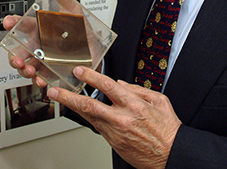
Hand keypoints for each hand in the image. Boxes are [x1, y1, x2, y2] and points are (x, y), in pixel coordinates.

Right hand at [6, 0, 74, 87]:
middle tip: (17, 58)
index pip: (21, 24)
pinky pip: (39, 78)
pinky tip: (41, 80)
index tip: (8, 22)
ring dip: (24, 69)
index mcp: (39, 28)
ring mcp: (42, 60)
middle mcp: (37, 45)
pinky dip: (38, 80)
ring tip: (29, 70)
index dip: (12, 23)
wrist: (94, 51)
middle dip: (14, 55)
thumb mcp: (74, 12)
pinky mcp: (49, 72)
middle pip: (17, 50)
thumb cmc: (79, 32)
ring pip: (25, 66)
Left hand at [48, 66, 180, 168]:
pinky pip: (98, 127)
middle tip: (55, 90)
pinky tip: (82, 112)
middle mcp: (122, 118)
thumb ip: (139, 90)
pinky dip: (89, 118)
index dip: (90, 77)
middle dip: (69, 97)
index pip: (107, 86)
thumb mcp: (160, 101)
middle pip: (89, 105)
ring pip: (89, 118)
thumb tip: (121, 84)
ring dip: (73, 108)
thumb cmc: (168, 130)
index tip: (79, 71)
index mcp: (134, 105)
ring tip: (60, 99)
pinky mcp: (114, 143)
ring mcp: (116, 132)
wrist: (171, 155)